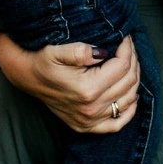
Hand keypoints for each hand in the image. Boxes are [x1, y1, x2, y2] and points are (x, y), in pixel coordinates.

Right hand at [0, 33, 140, 132]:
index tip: (125, 37)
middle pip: (128, 81)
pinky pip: (116, 125)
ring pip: (128, 99)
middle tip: (128, 47)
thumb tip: (104, 52)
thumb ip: (82, 51)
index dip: (128, 48)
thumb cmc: (43, 61)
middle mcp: (91, 108)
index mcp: (87, 89)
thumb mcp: (59, 51)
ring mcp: (89, 120)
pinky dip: (129, 112)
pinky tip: (132, 97)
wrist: (28, 76)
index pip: (122, 66)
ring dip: (134, 79)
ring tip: (130, 63)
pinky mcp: (86, 126)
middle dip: (133, 60)